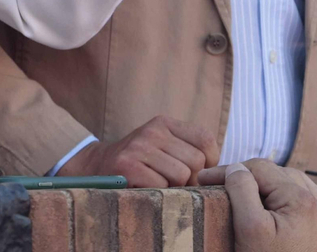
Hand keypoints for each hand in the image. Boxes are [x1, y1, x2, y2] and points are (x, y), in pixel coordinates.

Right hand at [59, 116, 219, 187]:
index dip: (210, 162)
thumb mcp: (162, 146)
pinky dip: (158, 192)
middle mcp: (152, 130)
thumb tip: (220, 174)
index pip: (206, 140)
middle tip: (175, 184)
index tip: (197, 173)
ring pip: (181, 175)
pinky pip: (161, 185)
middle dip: (191, 179)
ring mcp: (139, 147)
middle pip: (196, 161)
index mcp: (164, 123)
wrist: (96, 166)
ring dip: (174, 187)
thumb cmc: (139, 162)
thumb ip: (189, 150)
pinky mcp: (127, 165)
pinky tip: (145, 187)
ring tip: (159, 184)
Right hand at [198, 160, 316, 251]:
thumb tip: (236, 168)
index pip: (258, 168)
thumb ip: (242, 192)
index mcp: (299, 198)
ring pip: (286, 181)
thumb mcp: (250, 228)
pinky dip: (277, 193)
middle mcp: (314, 201)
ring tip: (238, 190)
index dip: (228, 170)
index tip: (203, 179)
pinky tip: (265, 202)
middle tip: (217, 185)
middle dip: (244, 175)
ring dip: (261, 182)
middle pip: (273, 172)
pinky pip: (296, 197)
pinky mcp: (315, 228)